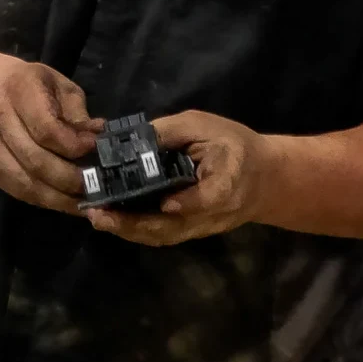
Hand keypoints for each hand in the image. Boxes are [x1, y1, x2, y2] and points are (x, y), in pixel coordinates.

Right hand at [0, 61, 102, 213]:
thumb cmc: (34, 87)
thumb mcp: (62, 87)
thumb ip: (78, 113)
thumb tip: (97, 137)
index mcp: (20, 91)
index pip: (46, 129)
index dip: (73, 145)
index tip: (95, 148)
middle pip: (35, 160)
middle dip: (70, 178)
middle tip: (96, 185)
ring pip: (25, 182)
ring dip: (59, 198)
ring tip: (86, 201)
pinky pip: (18, 190)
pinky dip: (44, 200)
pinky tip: (66, 202)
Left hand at [87, 110, 272, 246]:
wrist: (264, 177)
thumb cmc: (233, 144)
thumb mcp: (205, 125)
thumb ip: (171, 132)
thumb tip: (133, 139)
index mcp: (226, 183)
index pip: (209, 198)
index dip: (189, 203)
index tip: (166, 204)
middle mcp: (213, 213)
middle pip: (175, 226)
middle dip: (135, 223)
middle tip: (100, 214)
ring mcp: (201, 227)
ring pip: (164, 236)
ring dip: (130, 230)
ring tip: (98, 218)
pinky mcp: (191, 230)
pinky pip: (163, 235)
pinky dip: (136, 231)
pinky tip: (112, 220)